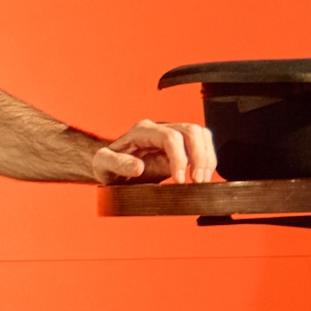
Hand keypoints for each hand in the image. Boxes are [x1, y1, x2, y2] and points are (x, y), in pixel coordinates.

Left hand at [93, 119, 217, 184]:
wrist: (111, 166)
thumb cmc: (107, 164)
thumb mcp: (102, 165)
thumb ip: (117, 164)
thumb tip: (138, 167)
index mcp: (142, 131)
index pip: (170, 137)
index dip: (179, 159)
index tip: (179, 181)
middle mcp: (159, 129)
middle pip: (191, 131)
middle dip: (200, 156)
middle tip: (197, 181)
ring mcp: (172, 136)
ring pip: (200, 134)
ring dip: (207, 157)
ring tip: (202, 180)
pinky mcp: (180, 147)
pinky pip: (202, 145)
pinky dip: (208, 159)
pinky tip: (202, 176)